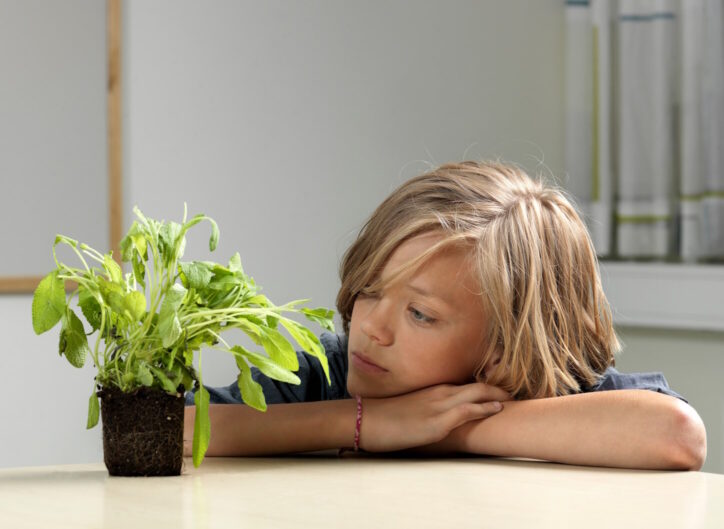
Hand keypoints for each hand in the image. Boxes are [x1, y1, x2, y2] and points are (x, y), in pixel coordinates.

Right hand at [359, 382, 511, 452]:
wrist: (365, 420)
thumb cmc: (384, 417)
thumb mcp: (411, 410)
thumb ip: (429, 411)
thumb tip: (439, 421)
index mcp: (434, 389)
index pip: (468, 384)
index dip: (489, 386)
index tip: (504, 389)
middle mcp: (440, 392)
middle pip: (478, 385)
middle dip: (500, 387)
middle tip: (518, 390)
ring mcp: (439, 405)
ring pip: (477, 392)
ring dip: (498, 394)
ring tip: (516, 397)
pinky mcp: (437, 421)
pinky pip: (467, 410)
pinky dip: (485, 408)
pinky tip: (498, 408)